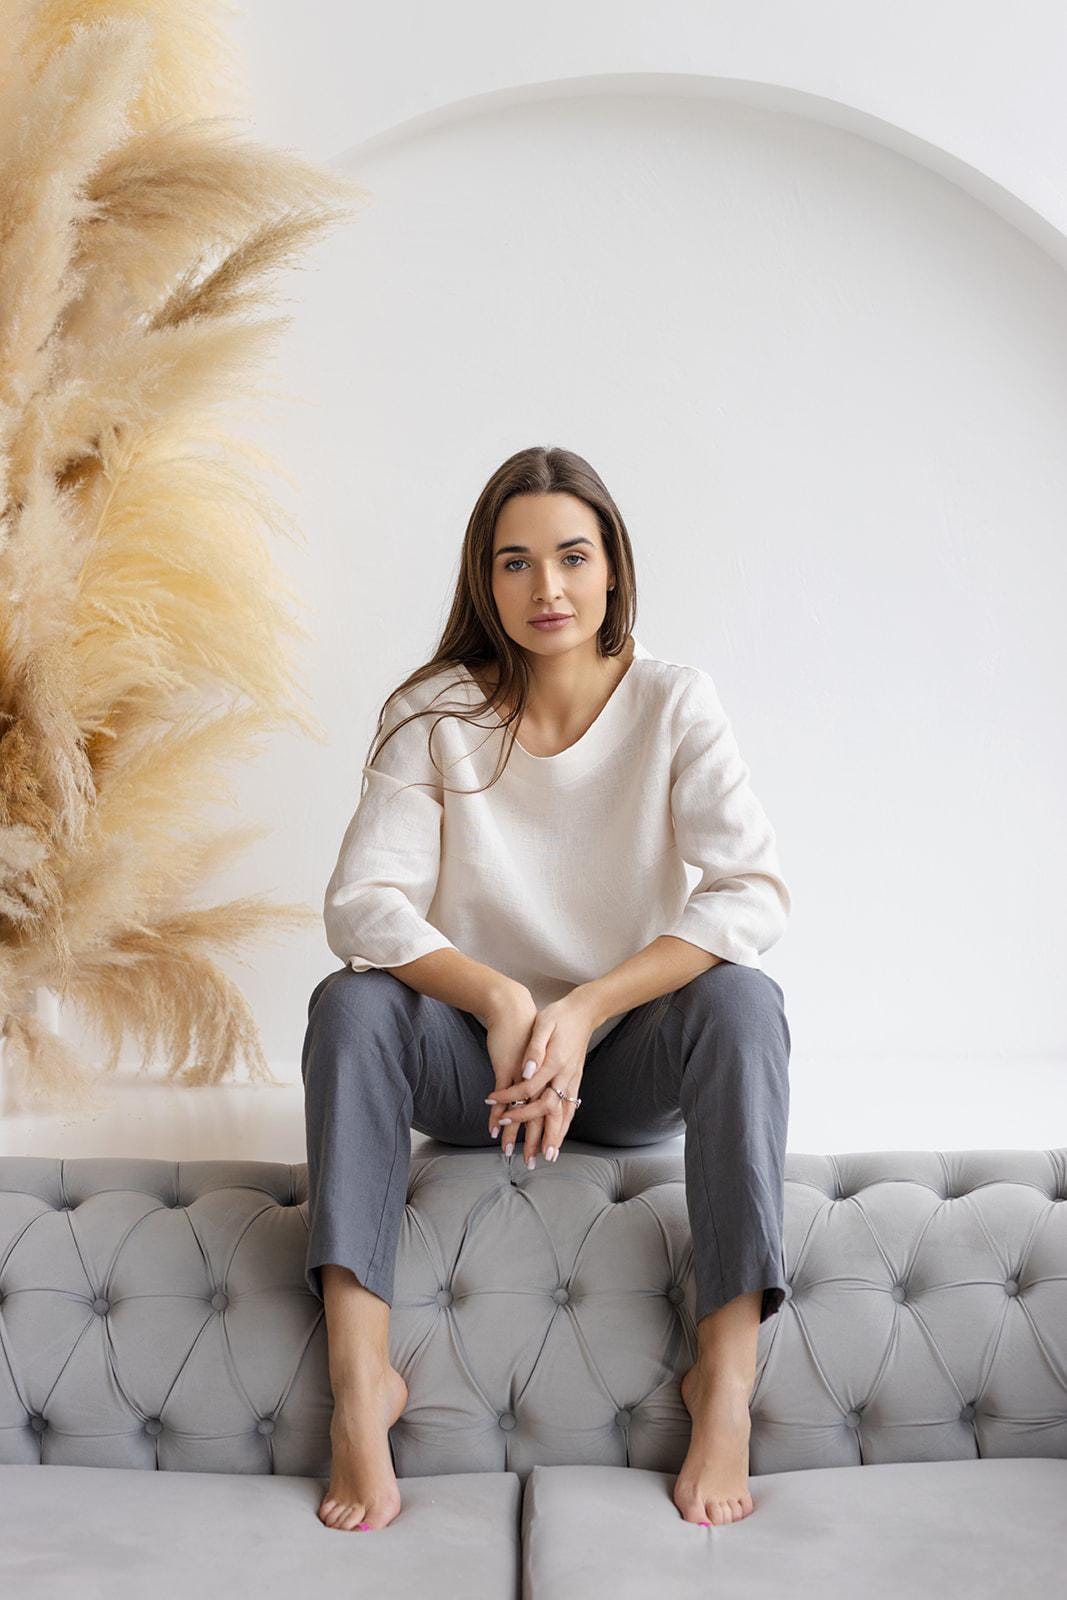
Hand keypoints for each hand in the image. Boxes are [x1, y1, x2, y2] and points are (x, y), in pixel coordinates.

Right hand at [483, 985, 538, 1155]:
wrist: (514, 1008)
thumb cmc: (529, 1032)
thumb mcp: (545, 1053)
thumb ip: (545, 1075)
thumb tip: (546, 1094)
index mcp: (555, 1075)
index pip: (559, 1110)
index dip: (555, 1132)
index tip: (551, 1153)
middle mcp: (544, 1078)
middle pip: (543, 1116)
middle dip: (537, 1140)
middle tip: (532, 1162)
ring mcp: (526, 1075)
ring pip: (524, 1109)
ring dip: (516, 1132)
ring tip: (508, 1151)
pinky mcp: (508, 1068)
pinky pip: (504, 1095)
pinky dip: (499, 1112)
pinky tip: (493, 1127)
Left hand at [484, 991, 598, 1166]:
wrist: (584, 1011)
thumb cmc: (559, 1016)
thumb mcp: (543, 1025)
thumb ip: (535, 1048)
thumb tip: (526, 1071)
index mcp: (554, 1062)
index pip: (529, 1089)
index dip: (510, 1100)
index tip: (494, 1108)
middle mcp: (565, 1075)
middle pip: (549, 1111)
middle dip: (535, 1133)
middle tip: (523, 1152)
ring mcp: (572, 1080)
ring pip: (564, 1114)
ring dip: (555, 1136)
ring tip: (547, 1155)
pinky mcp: (576, 1080)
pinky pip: (571, 1108)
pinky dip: (565, 1125)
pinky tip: (560, 1136)